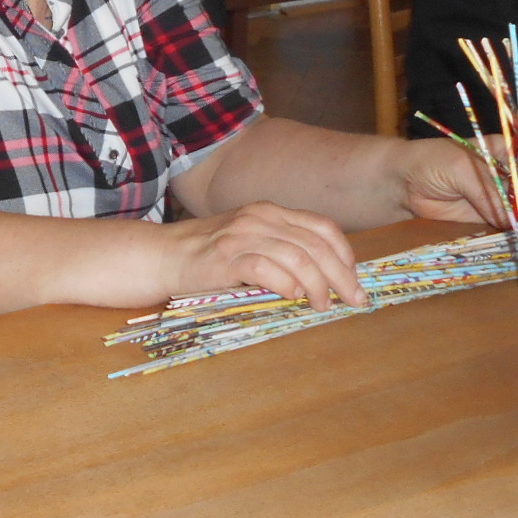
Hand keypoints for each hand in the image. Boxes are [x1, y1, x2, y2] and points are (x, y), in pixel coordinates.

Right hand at [167, 201, 364, 310]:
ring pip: (297, 257)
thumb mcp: (250, 241)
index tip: (354, 280)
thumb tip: (322, 278)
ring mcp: (243, 236)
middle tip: (355, 300)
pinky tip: (294, 297)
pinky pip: (267, 268)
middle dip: (342, 276)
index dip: (345, 254)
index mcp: (271, 212)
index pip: (322, 228)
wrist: (162, 255)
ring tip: (323, 305)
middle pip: (316, 245)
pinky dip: (286, 283)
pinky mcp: (226, 258)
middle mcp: (261, 218)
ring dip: (319, 285)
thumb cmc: (208, 256)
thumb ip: (281, 249)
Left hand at [397, 138, 507, 227]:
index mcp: (505, 151)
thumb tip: (512, 217)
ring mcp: (499, 196)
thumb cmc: (432, 162)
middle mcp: (507, 173)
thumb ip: (488, 191)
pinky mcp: (489, 216)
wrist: (404, 183)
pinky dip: (515, 232)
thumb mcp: (463, 169)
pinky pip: (506, 225)